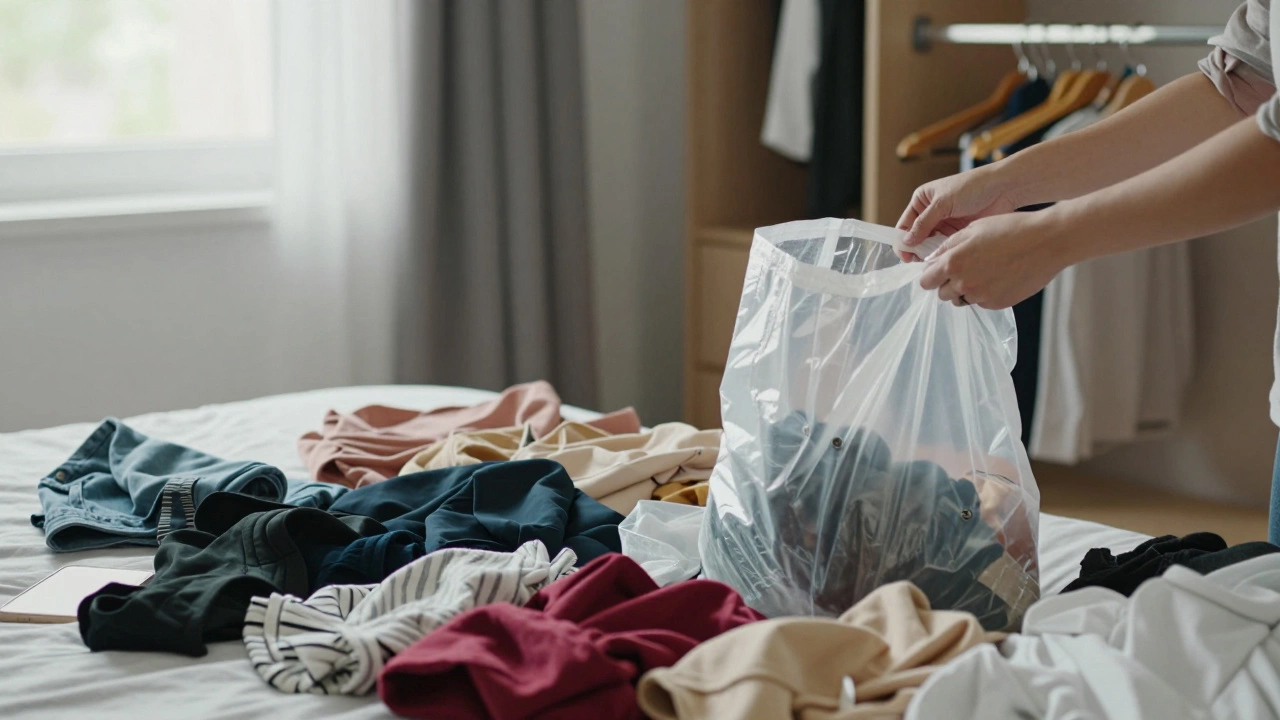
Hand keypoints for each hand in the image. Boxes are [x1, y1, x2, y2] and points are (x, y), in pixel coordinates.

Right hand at [896, 166, 1020, 259]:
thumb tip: (906, 241)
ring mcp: (944, 223)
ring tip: (933, 262)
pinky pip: (944, 246)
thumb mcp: (943, 203)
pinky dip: (943, 253)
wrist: (1003, 188)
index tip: (905, 256)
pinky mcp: (957, 232)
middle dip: (917, 249)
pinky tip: (944, 259)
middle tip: (919, 262)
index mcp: (922, 200)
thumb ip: (924, 223)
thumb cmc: (972, 187)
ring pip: (930, 244)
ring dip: (930, 253)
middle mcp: (931, 212)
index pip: (905, 224)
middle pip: (916, 237)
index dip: (903, 240)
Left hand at [919, 210, 1070, 309]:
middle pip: (942, 293)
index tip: (937, 271)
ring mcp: (981, 296)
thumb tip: (931, 260)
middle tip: (964, 268)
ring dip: (965, 289)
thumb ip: (948, 246)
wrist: (1046, 242)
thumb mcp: (973, 229)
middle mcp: (964, 284)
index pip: (926, 281)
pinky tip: (998, 277)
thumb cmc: (1010, 229)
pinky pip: (981, 303)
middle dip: (947, 283)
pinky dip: (984, 293)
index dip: (931, 275)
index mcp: (954, 263)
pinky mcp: (997, 304)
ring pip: (961, 299)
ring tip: (983, 271)